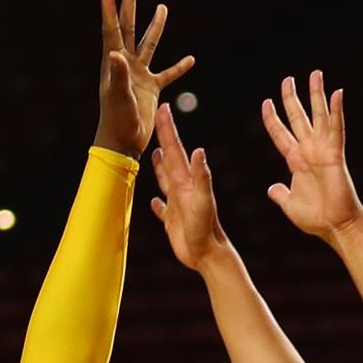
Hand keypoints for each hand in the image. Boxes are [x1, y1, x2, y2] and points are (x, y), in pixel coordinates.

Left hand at [94, 0, 195, 157]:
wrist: (123, 143)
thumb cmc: (116, 120)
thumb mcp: (117, 96)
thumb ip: (118, 74)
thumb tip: (114, 52)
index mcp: (114, 62)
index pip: (111, 28)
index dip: (109, 7)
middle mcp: (125, 64)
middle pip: (128, 28)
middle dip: (129, 5)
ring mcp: (139, 75)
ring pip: (149, 45)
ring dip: (155, 26)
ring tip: (162, 7)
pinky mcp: (151, 88)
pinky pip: (168, 74)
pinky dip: (179, 67)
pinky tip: (191, 59)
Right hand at [148, 104, 227, 271]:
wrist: (209, 254)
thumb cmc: (206, 229)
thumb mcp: (203, 200)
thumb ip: (201, 177)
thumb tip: (198, 150)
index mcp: (186, 181)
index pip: (175, 149)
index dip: (168, 129)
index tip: (164, 108)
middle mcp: (181, 189)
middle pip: (169, 158)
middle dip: (164, 138)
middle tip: (159, 118)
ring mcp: (177, 204)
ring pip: (165, 180)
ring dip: (160, 167)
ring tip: (155, 154)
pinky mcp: (172, 221)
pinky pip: (162, 209)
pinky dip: (157, 204)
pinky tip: (154, 200)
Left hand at [261, 69, 362, 242]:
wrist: (335, 226)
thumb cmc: (316, 218)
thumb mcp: (290, 204)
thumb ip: (280, 194)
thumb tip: (272, 188)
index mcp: (296, 161)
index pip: (281, 134)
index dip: (272, 119)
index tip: (266, 102)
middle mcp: (309, 151)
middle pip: (298, 118)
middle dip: (292, 98)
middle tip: (288, 78)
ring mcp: (322, 151)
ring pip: (318, 116)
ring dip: (317, 95)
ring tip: (315, 74)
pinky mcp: (335, 154)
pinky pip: (335, 129)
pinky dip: (337, 111)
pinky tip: (337, 93)